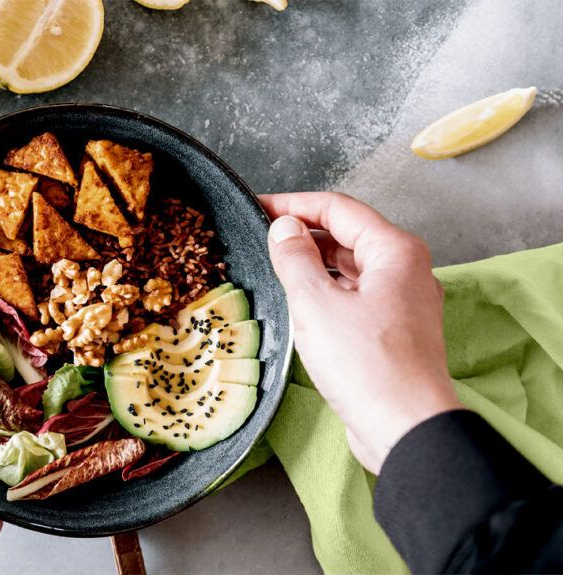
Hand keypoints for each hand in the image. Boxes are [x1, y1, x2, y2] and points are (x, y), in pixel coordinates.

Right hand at [259, 192, 462, 472]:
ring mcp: (404, 303)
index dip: (293, 204)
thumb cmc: (368, 366)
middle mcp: (407, 271)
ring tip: (275, 270)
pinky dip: (327, 293)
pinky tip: (301, 305)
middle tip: (262, 239)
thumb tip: (284, 229)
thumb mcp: (316, 303)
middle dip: (304, 235)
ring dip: (314, 265)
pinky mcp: (395, 332)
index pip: (338, 208)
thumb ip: (295, 258)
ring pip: (351, 268)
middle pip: (348, 236)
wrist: (404, 428)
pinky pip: (356, 297)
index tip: (259, 207)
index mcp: (396, 252)